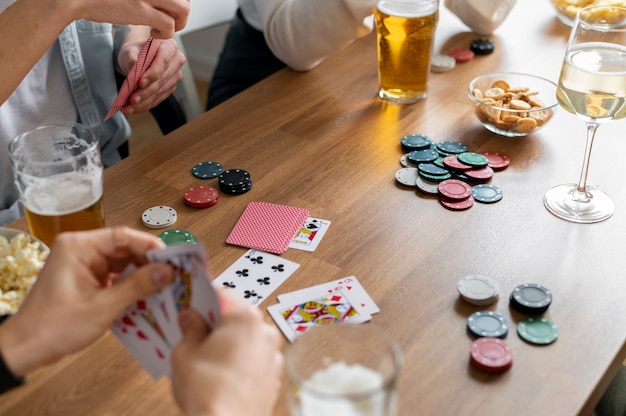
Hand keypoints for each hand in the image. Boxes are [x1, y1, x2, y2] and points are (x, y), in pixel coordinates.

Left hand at [0, 227, 174, 376]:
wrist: (26, 349)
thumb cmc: (54, 327)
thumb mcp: (102, 307)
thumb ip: (137, 286)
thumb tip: (167, 271)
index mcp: (78, 246)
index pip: (123, 236)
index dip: (150, 246)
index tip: (173, 259)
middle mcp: (81, 250)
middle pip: (125, 248)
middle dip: (149, 262)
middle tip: (174, 274)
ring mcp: (83, 264)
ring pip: (123, 262)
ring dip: (142, 275)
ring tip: (165, 285)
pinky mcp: (86, 279)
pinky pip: (115, 275)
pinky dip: (131, 285)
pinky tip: (148, 294)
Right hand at [67, 0, 189, 37]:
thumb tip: (146, 4)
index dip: (177, 1)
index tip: (168, 9)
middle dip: (182, 13)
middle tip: (170, 20)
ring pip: (183, 10)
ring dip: (178, 23)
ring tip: (162, 28)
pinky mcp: (142, 10)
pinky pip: (169, 25)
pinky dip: (165, 34)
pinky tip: (152, 33)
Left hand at [118, 38, 185, 115]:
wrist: (138, 56)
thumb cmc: (135, 51)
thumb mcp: (129, 51)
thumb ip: (133, 60)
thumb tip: (134, 72)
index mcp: (169, 46)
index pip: (163, 61)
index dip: (152, 73)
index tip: (140, 83)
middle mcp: (176, 61)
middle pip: (162, 79)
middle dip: (146, 92)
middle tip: (132, 100)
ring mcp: (175, 75)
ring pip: (161, 91)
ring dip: (145, 102)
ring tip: (129, 108)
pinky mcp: (171, 87)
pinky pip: (159, 98)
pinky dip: (146, 104)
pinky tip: (134, 108)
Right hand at [172, 290, 283, 415]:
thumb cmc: (207, 391)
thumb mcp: (185, 353)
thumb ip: (189, 329)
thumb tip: (190, 318)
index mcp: (244, 318)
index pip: (222, 295)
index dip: (202, 299)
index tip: (191, 305)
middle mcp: (265, 332)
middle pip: (238, 316)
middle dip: (217, 322)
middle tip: (195, 332)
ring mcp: (273, 355)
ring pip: (249, 338)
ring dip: (231, 342)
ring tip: (207, 358)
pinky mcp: (274, 376)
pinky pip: (256, 359)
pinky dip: (242, 361)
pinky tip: (223, 374)